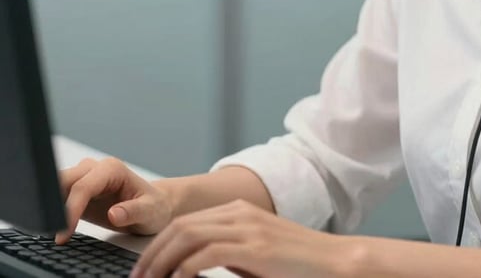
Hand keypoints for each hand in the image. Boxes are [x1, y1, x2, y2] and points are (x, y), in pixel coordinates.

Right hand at [56, 157, 173, 243]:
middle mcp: (96, 168)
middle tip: (52, 232)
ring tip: (52, 229)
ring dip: (51, 206)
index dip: (70, 210)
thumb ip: (133, 212)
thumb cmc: (154, 206)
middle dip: (54, 205)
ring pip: (57, 185)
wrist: (154, 205)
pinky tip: (56, 224)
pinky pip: (59, 195)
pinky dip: (53, 208)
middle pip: (64, 181)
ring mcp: (86, 177)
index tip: (63, 232)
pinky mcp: (79, 189)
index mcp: (112, 169)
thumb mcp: (150, 211)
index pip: (83, 187)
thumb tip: (114, 214)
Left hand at [132, 198, 352, 277]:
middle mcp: (240, 213)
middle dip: (152, 254)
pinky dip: (185, 270)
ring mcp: (248, 228)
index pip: (185, 222)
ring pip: (189, 236)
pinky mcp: (256, 248)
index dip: (157, 245)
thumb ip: (226, 255)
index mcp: (238, 210)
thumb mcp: (253, 256)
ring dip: (162, 262)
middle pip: (181, 226)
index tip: (143, 271)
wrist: (335, 262)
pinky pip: (208, 254)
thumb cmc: (295, 265)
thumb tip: (188, 272)